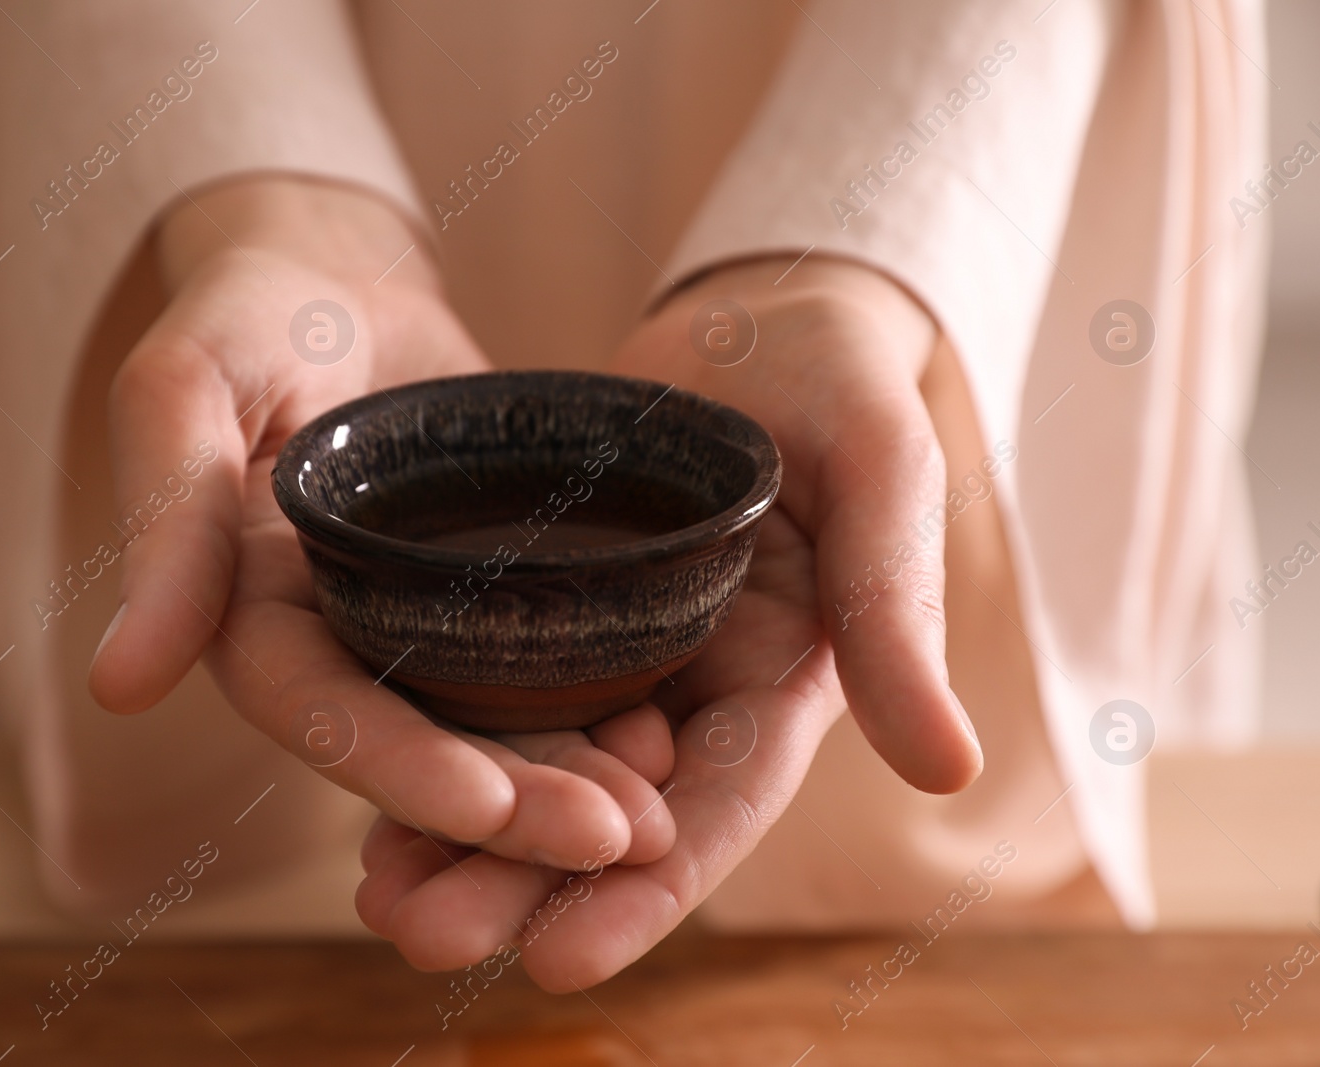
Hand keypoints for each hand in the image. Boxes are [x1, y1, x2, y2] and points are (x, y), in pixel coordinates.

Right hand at [87, 176, 674, 873]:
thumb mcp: (186, 388)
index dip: (398, 765)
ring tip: (659, 820)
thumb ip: (167, 524)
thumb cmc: (247, 310)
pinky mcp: (483, 592)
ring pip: (486, 725)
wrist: (335, 270)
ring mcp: (411, 623)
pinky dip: (596, 705)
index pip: (319, 712)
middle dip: (511, 803)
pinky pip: (536, 665)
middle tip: (620, 840)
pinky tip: (672, 737)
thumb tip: (119, 687)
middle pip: (419, 744)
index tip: (492, 807)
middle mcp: (331, 641)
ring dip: (566, 778)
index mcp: (247, 615)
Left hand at [355, 255, 983, 988]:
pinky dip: (438, 746)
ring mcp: (620, 655)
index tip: (560, 961)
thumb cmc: (838, 381)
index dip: (645, 890)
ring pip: (537, 769)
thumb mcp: (879, 477)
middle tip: (422, 941)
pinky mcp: (556, 610)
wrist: (761, 320)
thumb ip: (894, 614)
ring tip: (375, 901)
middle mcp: (693, 691)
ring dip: (461, 840)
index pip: (714, 808)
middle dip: (520, 884)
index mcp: (777, 681)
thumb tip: (951, 769)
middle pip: (607, 813)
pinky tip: (368, 801)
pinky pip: (493, 692)